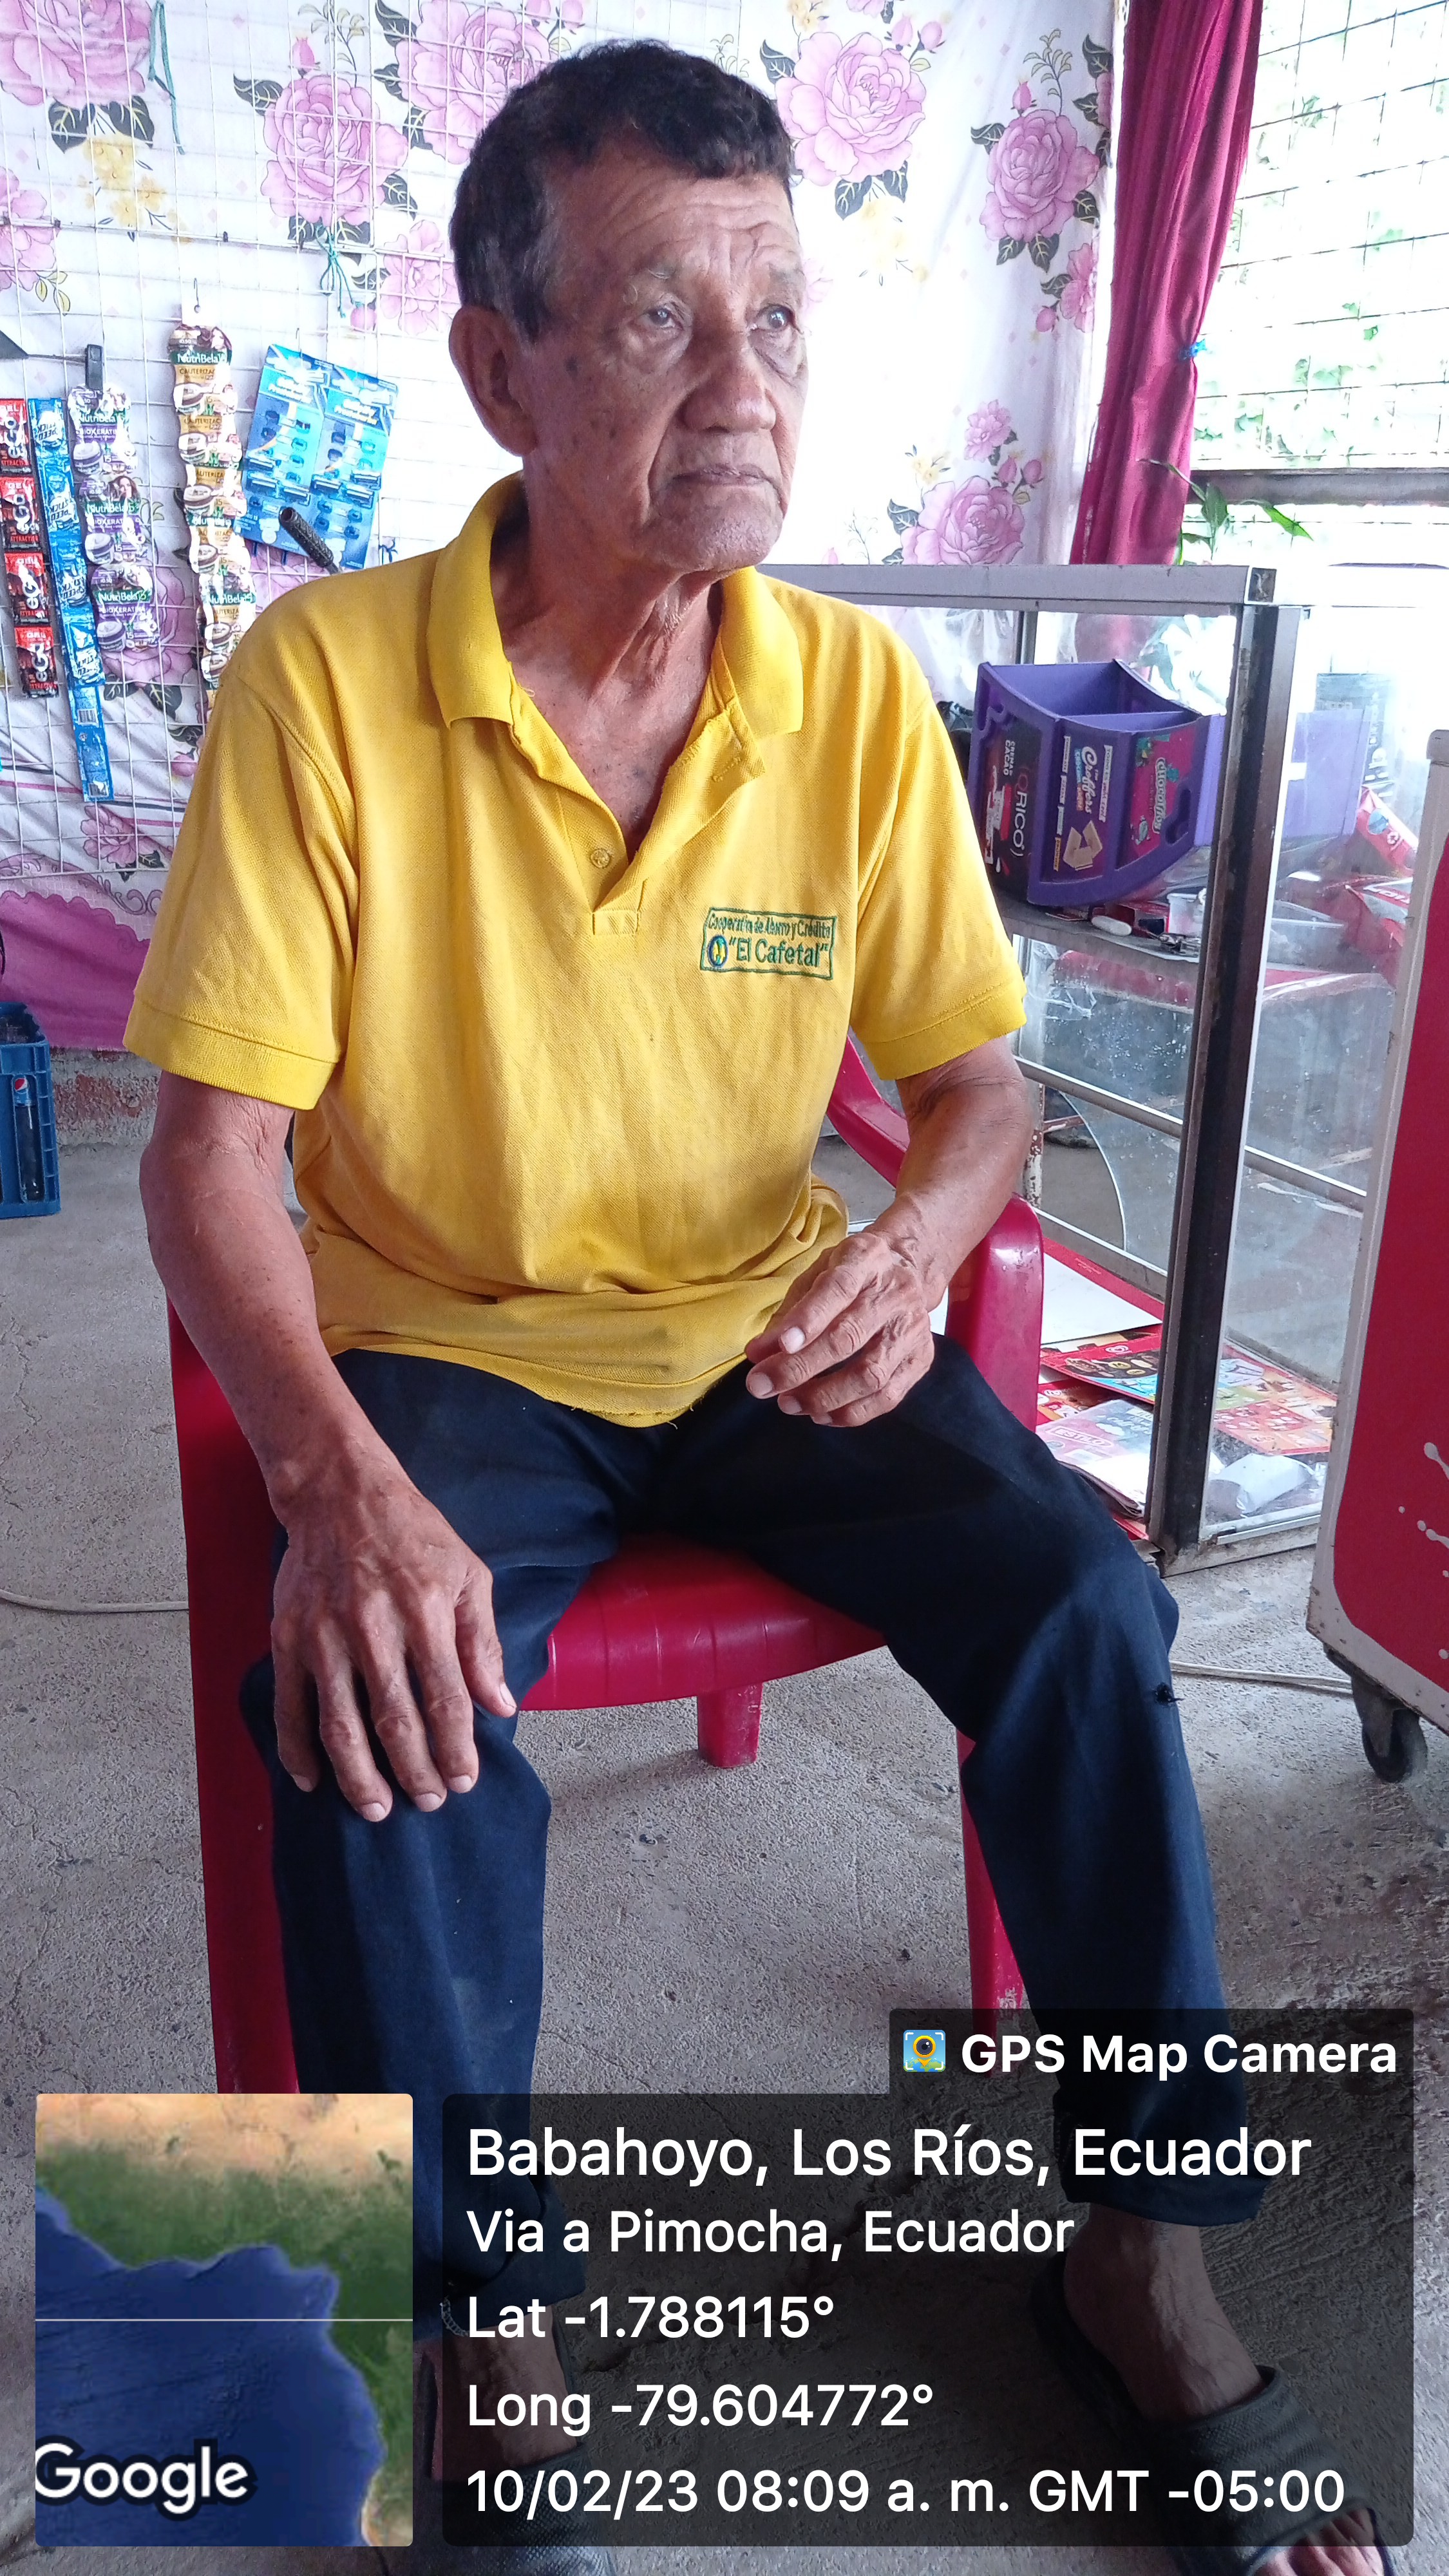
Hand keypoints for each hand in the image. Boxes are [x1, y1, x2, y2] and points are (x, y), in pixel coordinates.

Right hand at [270, 1454, 514, 1822]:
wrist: (340, 1492)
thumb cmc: (414, 1534)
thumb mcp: (468, 1574)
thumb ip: (484, 1642)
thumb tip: (500, 1704)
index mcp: (425, 1610)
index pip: (445, 1696)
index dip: (456, 1746)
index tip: (465, 1779)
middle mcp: (373, 1625)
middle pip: (395, 1719)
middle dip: (415, 1771)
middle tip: (429, 1802)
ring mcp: (324, 1634)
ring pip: (340, 1723)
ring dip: (359, 1776)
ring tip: (377, 1809)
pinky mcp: (288, 1637)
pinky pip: (289, 1706)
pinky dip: (296, 1750)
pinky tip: (313, 1781)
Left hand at [743, 1225, 940, 1427]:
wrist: (909, 1268)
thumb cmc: (853, 1274)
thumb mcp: (815, 1275)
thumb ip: (788, 1313)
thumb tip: (758, 1354)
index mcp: (864, 1260)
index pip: (837, 1290)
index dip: (806, 1321)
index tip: (776, 1347)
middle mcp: (895, 1294)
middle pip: (848, 1338)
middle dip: (799, 1368)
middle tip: (761, 1386)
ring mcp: (912, 1329)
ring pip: (870, 1374)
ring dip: (824, 1397)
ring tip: (788, 1403)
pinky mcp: (922, 1358)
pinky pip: (889, 1396)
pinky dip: (852, 1413)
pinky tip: (821, 1414)